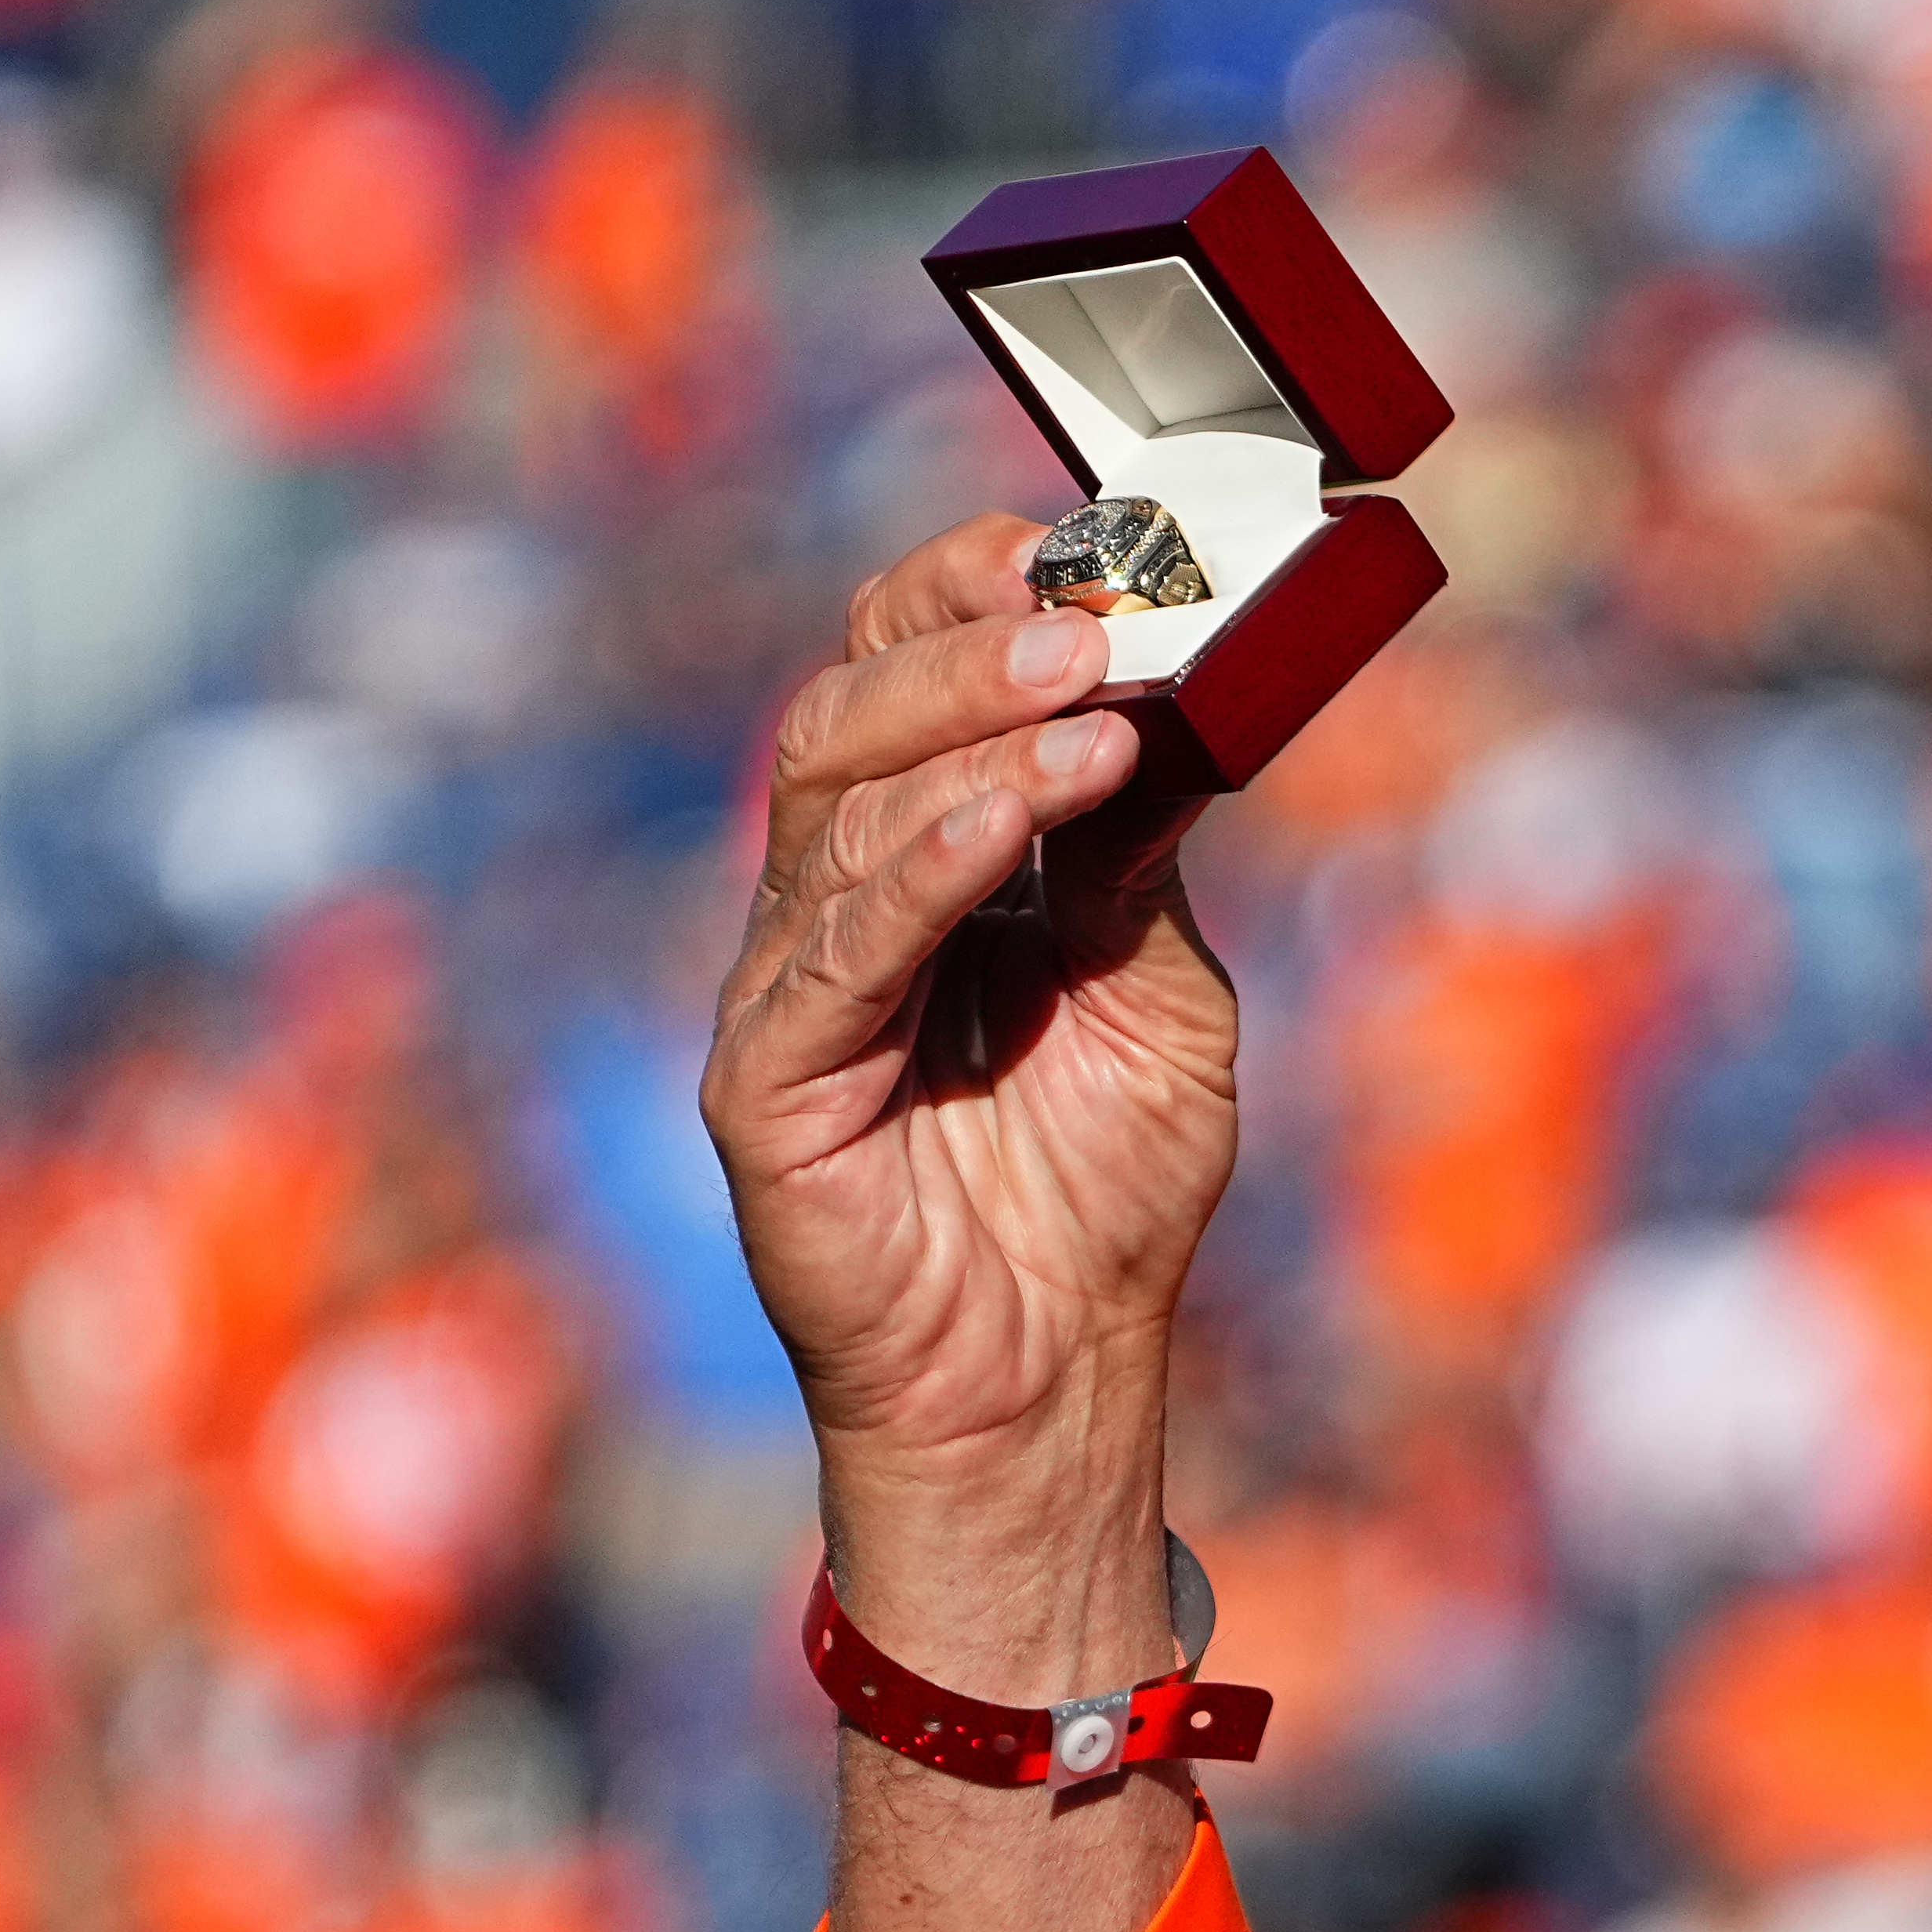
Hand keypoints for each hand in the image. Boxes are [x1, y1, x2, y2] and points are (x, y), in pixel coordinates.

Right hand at [700, 515, 1239, 1523]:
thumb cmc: (1100, 1195)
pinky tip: (997, 827)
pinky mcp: (768, 1081)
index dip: (961, 602)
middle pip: (849, 719)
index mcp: (920, 863)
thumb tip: (1163, 717)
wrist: (1053, 1378)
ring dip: (969, 746)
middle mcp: (835, 903)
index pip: (899, 679)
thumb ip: (1137, 866)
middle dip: (967, 657)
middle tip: (1084, 627)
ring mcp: (789, 986)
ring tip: (1084, 710)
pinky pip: (832, 951)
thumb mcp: (1159, 999)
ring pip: (838, 812)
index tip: (1067, 554)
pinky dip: (917, 874)